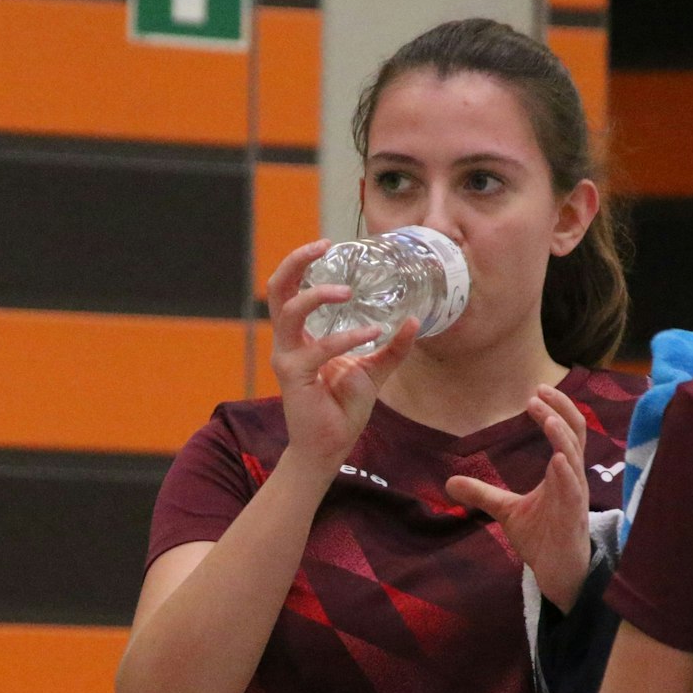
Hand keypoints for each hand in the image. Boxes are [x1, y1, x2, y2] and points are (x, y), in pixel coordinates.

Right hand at [267, 239, 417, 466]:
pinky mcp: (294, 377)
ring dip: (317, 295)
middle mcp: (289, 342)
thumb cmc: (343, 409)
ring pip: (289, 313)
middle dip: (296, 263)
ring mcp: (288, 358)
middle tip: (323, 246)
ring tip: (347, 292)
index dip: (302, 263)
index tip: (327, 245)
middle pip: (277, 290)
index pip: (290, 290)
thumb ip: (392, 346)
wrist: (330, 447)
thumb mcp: (374, 370)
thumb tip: (416, 319)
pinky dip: (346, 338)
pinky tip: (371, 333)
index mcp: (302, 336)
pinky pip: (319, 349)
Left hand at [445, 385, 592, 609]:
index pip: (565, 431)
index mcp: (561, 472)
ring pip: (575, 459)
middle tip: (539, 392)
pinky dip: (566, 475)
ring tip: (547, 419)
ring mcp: (575, 497)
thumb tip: (449, 483)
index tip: (535, 392)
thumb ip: (483, 494)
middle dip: (560, 412)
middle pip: (575, 435)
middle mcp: (572, 478)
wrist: (558, 572)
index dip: (555, 410)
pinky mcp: (573, 518)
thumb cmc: (542, 537)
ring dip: (562, 437)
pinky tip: (557, 460)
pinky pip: (573, 492)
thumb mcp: (506, 510)